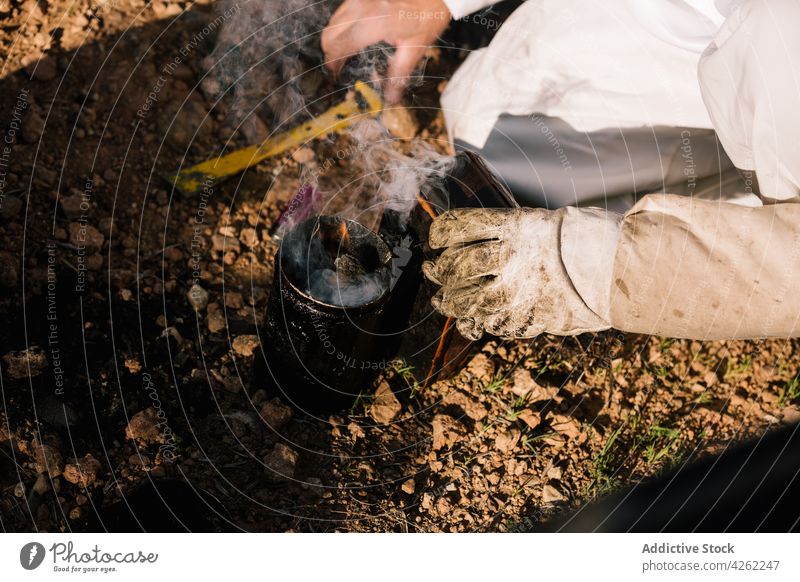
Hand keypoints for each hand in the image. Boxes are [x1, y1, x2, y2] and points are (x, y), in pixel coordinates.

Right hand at [321, 0, 450, 102]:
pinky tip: (354, 35)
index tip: (336, 75)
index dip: (333, 64)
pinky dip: (342, 26)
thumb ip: (398, 76)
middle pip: (329, 34)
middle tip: (339, 67)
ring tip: (346, 52)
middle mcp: (361, 7)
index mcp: (374, 24)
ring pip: (333, 22)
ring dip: (335, 39)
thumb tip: (390, 99)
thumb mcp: (415, 50)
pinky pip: (341, 11)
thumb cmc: (428, 18)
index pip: (339, 47)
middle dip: (330, 53)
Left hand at [422, 208, 609, 339]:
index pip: (461, 226)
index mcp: (516, 226)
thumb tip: (465, 243)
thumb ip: (505, 233)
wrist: (622, 266)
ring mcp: (522, 289)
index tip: (435, 238)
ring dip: (450, 301)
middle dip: (440, 270)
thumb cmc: (581, 239)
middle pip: (457, 265)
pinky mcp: (532, 316)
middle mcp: (514, 256)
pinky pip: (494, 324)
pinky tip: (474, 319)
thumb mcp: (541, 223)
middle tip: (433, 270)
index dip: (440, 233)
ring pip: (468, 299)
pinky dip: (480, 322)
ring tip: (442, 300)